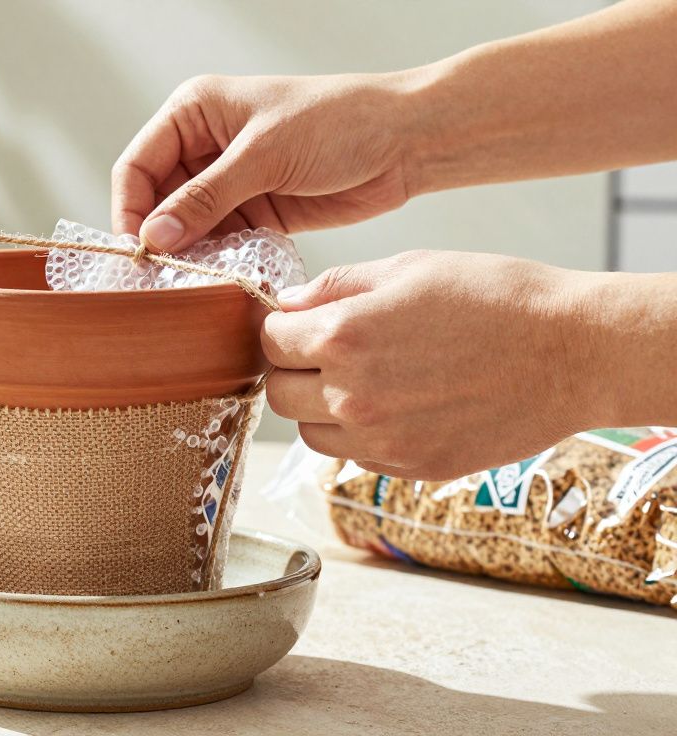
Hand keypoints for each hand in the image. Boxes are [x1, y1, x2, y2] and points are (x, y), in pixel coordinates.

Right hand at [111, 73, 415, 251]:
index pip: (138, 166)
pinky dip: (218, 260)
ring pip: (186, 227)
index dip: (130, 209)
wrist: (404, 141)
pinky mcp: (254, 211)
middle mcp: (204, 146)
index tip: (139, 251)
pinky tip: (222, 276)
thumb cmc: (339, 122)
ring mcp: (229, 181)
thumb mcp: (264, 156)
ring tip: (193, 280)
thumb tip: (154, 237)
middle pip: (156, 202)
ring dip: (189, 254)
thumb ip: (205, 198)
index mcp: (195, 112)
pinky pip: (219, 241)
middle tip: (162, 276)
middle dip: (160, 238)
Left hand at [259, 251, 601, 479]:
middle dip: (293, 370)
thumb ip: (336, 287)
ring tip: (366, 379)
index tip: (300, 324)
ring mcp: (380, 439)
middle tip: (326, 353)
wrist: (575, 353)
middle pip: (278, 393)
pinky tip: (400, 404)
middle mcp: (351, 395)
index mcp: (343, 336)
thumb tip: (287, 303)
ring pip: (310, 433)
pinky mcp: (410, 467)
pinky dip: (361, 434)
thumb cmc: (497, 297)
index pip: (269, 340)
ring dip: (321, 409)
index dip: (283, 328)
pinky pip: (355, 456)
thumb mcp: (410, 267)